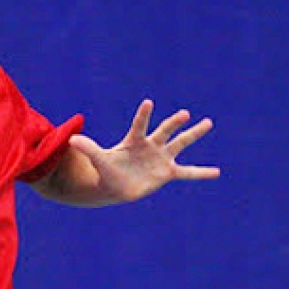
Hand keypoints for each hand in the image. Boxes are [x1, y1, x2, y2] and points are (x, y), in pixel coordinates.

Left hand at [69, 99, 219, 203]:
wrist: (115, 185)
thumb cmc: (107, 170)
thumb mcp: (98, 159)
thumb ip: (89, 148)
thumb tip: (71, 140)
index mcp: (134, 140)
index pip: (140, 125)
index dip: (143, 115)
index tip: (149, 102)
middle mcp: (151, 146)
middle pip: (165, 131)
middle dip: (174, 123)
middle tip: (185, 113)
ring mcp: (161, 158)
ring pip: (180, 144)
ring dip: (193, 134)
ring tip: (208, 122)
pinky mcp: (167, 172)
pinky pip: (187, 172)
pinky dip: (201, 173)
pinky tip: (216, 172)